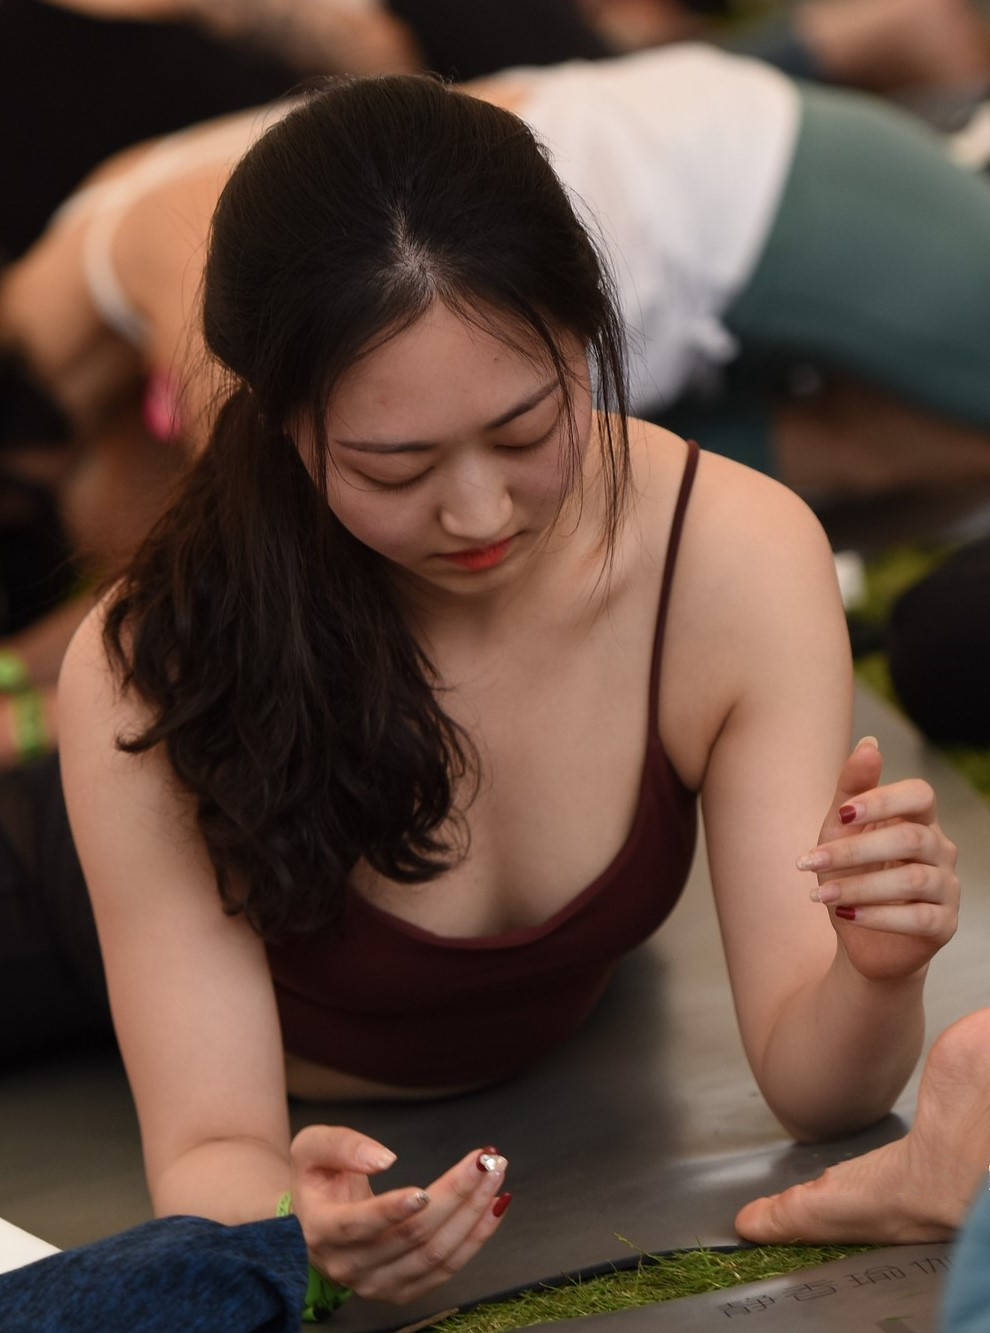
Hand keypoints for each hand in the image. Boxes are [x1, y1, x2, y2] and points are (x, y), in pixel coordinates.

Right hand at [290, 1126, 509, 1305]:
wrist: (315, 1218)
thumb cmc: (317, 1177)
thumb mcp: (312, 1146)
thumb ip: (341, 1145)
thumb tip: (384, 1158)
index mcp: (321, 1230)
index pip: (357, 1225)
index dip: (391, 1210)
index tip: (424, 1190)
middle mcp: (347, 1265)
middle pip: (410, 1237)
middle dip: (454, 1195)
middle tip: (485, 1160)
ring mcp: (376, 1284)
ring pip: (434, 1255)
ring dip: (472, 1216)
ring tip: (496, 1178)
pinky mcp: (402, 1290)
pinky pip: (446, 1268)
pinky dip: (475, 1238)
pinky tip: (493, 1208)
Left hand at [797, 736, 958, 981]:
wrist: (860, 938)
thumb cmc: (852, 874)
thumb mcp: (841, 830)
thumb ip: (853, 789)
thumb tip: (869, 743)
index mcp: (920, 820)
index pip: (920, 795)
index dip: (884, 800)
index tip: (841, 814)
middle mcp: (941, 850)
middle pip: (910, 838)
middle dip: (854, 850)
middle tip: (810, 861)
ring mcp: (947, 888)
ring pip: (912, 880)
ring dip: (858, 886)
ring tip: (819, 894)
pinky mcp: (943, 925)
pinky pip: (918, 918)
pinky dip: (877, 916)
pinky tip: (843, 915)